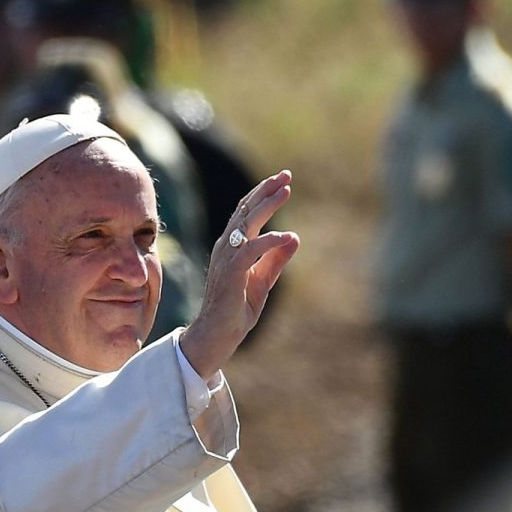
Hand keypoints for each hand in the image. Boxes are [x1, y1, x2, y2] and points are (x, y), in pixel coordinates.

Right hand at [178, 170, 300, 379]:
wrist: (217, 336)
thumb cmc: (236, 311)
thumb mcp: (263, 282)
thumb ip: (276, 260)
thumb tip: (295, 238)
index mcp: (232, 248)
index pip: (246, 213)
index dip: (263, 195)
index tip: (283, 182)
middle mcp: (226, 247)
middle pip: (246, 210)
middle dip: (266, 191)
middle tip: (286, 175)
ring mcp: (226, 258)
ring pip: (246, 223)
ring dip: (267, 206)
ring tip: (286, 191)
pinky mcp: (230, 272)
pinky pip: (251, 250)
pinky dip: (269, 242)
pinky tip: (287, 236)